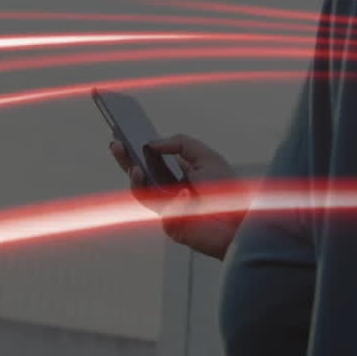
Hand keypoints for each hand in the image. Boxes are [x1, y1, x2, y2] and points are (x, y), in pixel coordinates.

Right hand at [109, 134, 244, 259]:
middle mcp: (172, 188)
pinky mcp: (169, 223)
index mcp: (181, 172)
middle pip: (141, 173)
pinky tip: (181, 195)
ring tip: (135, 167)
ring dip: (135, 178)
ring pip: (142, 191)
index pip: (155, 158)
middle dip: (126, 159)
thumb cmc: (229, 191)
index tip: (125, 132)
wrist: (240, 223)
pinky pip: (161, 210)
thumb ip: (181, 143)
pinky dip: (169, 199)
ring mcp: (168, 206)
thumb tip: (153, 143)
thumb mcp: (207, 157)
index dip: (139, 148)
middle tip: (116, 144)